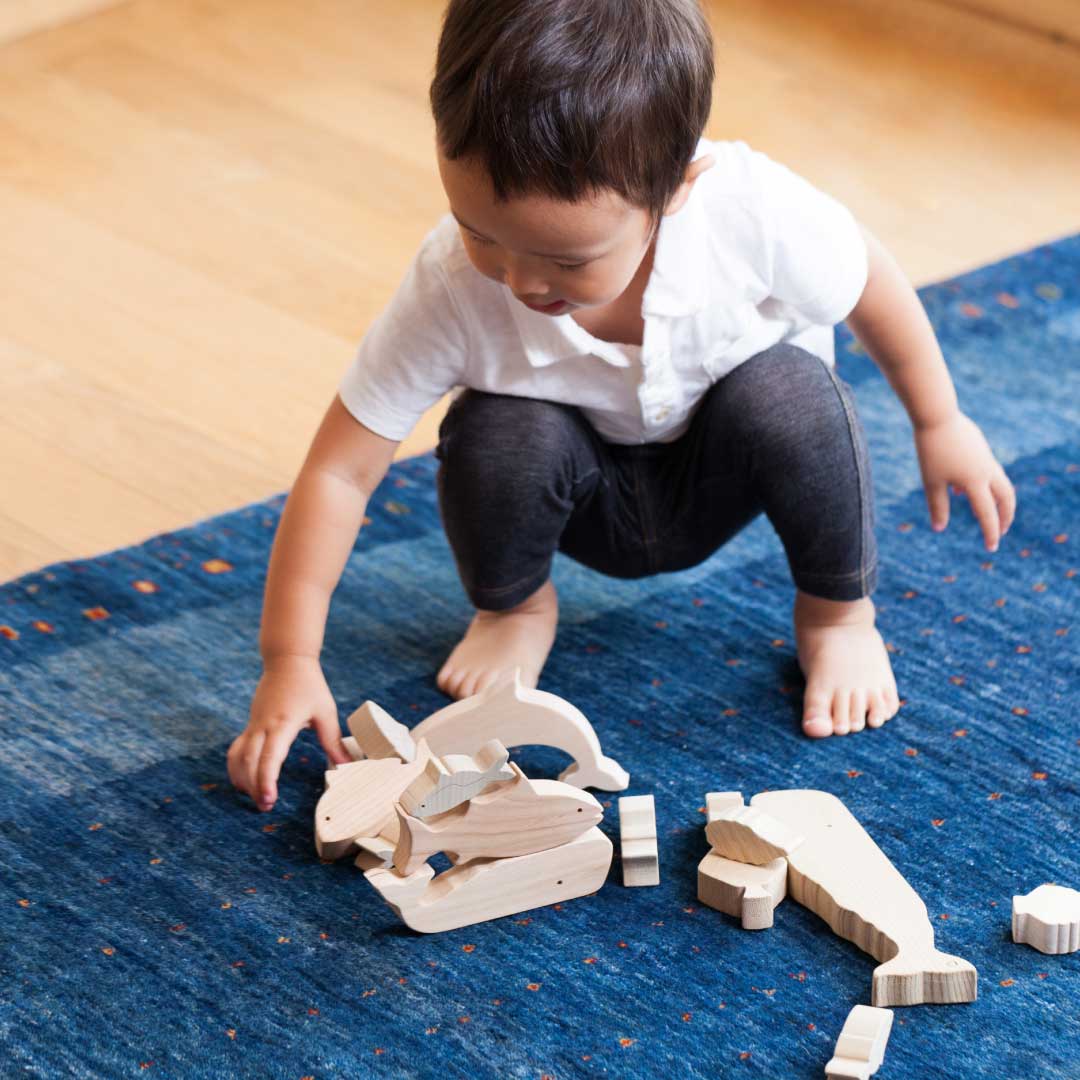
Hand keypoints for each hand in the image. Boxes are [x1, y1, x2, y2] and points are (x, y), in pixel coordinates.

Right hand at [227, 655, 351, 811]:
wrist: (287, 661)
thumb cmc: (309, 685)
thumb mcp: (326, 712)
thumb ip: (333, 741)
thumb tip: (346, 765)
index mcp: (283, 723)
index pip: (269, 757)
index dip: (266, 780)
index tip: (268, 798)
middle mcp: (263, 725)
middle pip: (249, 761)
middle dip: (254, 786)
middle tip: (265, 807)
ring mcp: (254, 724)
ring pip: (238, 756)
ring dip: (243, 778)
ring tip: (254, 798)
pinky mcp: (251, 724)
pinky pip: (237, 748)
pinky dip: (237, 766)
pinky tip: (243, 781)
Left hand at [914, 411, 1015, 550]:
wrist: (937, 416)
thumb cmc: (931, 451)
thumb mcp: (931, 481)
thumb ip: (937, 506)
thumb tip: (939, 528)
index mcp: (975, 482)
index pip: (988, 514)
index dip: (990, 532)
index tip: (991, 548)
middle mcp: (987, 471)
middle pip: (1006, 498)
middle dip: (1005, 516)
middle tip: (1000, 531)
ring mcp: (986, 458)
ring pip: (1000, 483)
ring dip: (996, 500)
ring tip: (983, 513)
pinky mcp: (981, 448)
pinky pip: (988, 471)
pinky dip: (983, 484)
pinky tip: (960, 488)